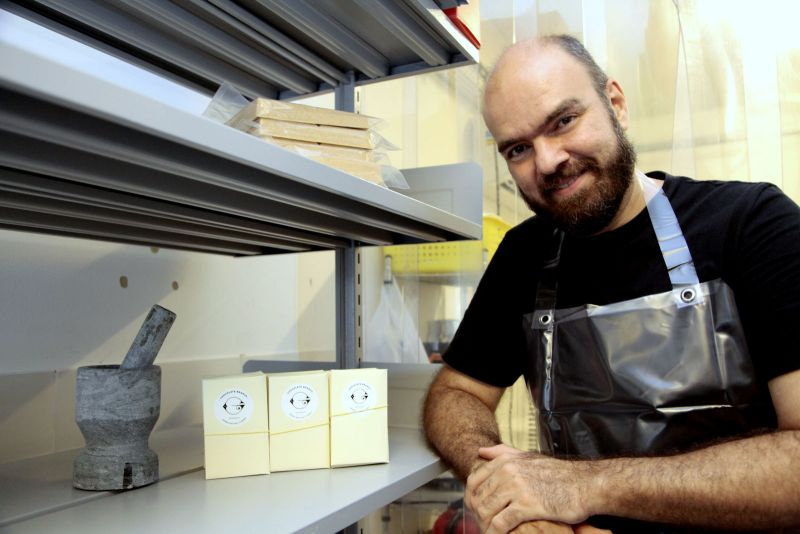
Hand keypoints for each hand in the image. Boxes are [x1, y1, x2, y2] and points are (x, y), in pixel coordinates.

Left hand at [466, 444, 597, 532]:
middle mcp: (508, 471)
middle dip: (478, 515)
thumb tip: (482, 450)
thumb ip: (504, 452)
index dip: (470, 498)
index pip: (474, 480)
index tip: (474, 509)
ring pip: (486, 510)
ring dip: (485, 525)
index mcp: (506, 460)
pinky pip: (500, 523)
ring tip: (490, 531)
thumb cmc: (559, 474)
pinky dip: (495, 533)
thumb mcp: (529, 456)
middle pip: (479, 497)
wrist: (585, 485)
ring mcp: (516, 488)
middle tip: (482, 525)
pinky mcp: (527, 506)